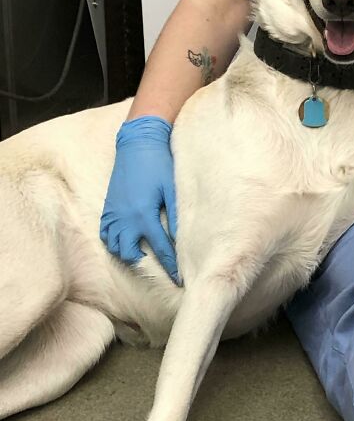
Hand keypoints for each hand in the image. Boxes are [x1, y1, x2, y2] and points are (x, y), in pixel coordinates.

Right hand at [100, 116, 179, 284]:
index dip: (170, 265)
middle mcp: (125, 218)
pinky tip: (126, 239)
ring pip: (114, 246)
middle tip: (159, 265)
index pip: (159, 248)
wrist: (138, 143)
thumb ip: (175, 217)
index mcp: (144, 215)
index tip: (179, 278)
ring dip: (127, 253)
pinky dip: (114, 241)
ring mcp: (114, 213)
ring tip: (142, 253)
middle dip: (144, 262)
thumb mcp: (172, 190)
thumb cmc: (159, 164)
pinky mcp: (108, 206)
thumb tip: (181, 240)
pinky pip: (105, 232)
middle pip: (130, 253)